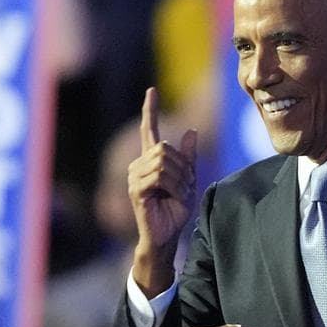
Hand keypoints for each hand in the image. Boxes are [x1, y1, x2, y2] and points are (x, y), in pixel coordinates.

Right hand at [129, 88, 195, 293]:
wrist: (166, 236)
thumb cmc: (174, 210)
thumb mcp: (188, 180)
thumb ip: (188, 157)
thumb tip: (191, 131)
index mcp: (150, 161)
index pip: (149, 130)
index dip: (150, 110)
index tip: (151, 91)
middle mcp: (138, 165)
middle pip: (165, 147)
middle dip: (183, 167)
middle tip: (185, 187)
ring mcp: (134, 177)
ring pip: (164, 161)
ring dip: (180, 179)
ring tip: (179, 195)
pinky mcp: (136, 190)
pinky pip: (160, 176)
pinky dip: (174, 186)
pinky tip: (174, 198)